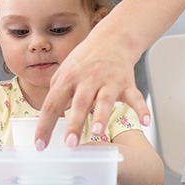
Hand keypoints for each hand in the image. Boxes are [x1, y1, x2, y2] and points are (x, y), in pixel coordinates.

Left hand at [35, 33, 148, 148]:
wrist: (112, 39)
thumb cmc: (85, 59)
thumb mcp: (64, 72)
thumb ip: (56, 94)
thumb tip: (51, 118)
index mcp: (68, 78)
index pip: (52, 104)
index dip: (45, 125)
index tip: (40, 145)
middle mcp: (87, 78)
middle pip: (79, 103)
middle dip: (74, 124)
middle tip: (69, 144)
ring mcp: (108, 81)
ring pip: (104, 100)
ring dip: (100, 116)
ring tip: (97, 133)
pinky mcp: (127, 83)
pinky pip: (135, 97)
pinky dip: (141, 109)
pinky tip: (144, 121)